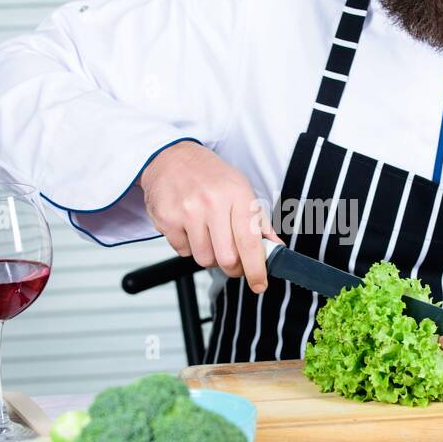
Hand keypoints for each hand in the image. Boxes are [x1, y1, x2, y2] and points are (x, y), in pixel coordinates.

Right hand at [139, 141, 280, 292]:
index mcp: (237, 195)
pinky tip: (189, 227)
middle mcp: (212, 203)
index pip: (250, 242)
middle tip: (233, 260)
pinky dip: (188, 246)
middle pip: (227, 258)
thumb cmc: (209, 175)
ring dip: (209, 255)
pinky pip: (183, 251)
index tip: (259, 284)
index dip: (256, 269)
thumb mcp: (241, 189)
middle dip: (233, 267)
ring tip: (207, 234)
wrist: (171, 157)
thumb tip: (275, 248)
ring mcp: (188, 212)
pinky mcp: (167, 220)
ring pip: (204, 259)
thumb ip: (258, 221)